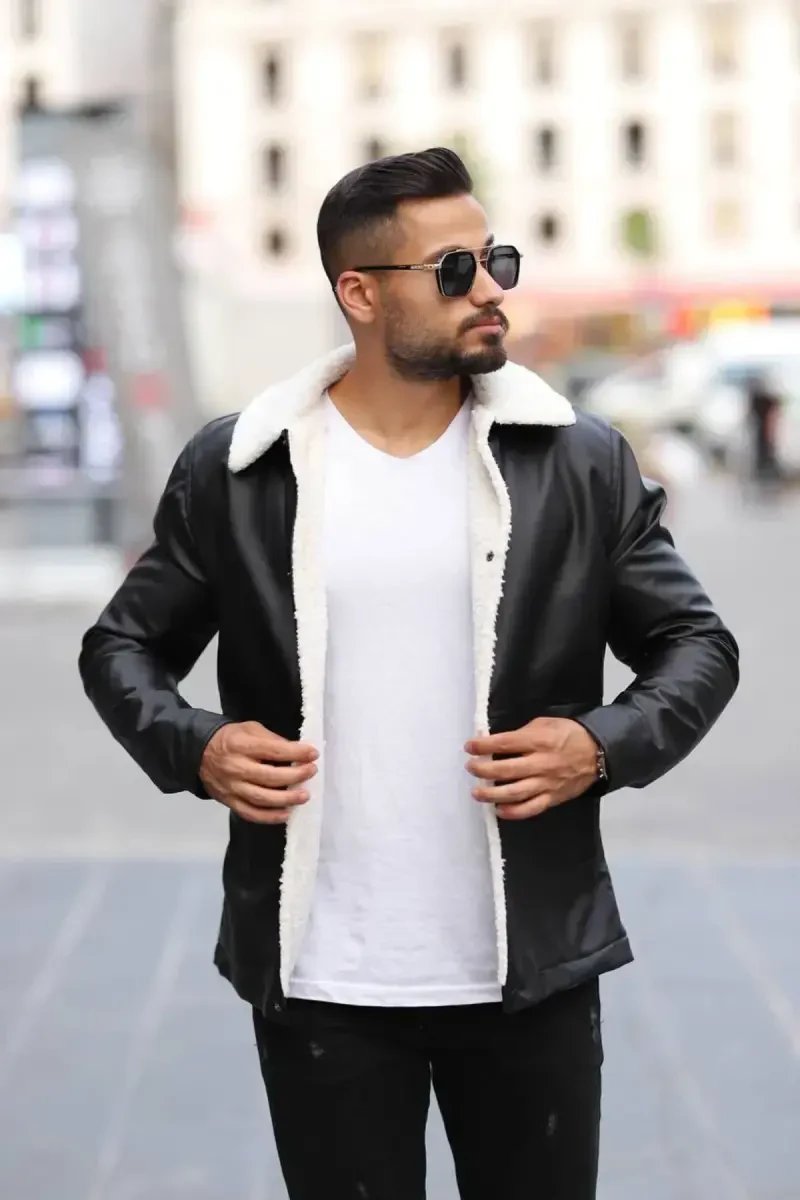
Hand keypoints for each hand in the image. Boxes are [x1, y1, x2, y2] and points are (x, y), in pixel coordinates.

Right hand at [200, 721, 318, 824]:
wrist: (199, 753)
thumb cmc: (231, 739)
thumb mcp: (250, 729)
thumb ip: (272, 739)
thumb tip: (296, 751)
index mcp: (242, 745)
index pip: (273, 750)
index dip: (296, 752)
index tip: (313, 754)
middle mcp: (236, 768)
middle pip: (270, 776)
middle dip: (295, 775)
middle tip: (311, 772)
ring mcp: (232, 787)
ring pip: (262, 798)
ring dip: (286, 799)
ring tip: (304, 796)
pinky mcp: (229, 802)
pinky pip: (250, 813)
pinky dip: (269, 817)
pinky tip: (286, 814)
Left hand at [465, 718, 598, 820]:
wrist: (598, 753)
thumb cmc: (568, 734)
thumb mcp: (545, 723)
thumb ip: (522, 733)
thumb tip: (497, 742)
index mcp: (539, 741)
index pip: (505, 743)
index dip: (483, 746)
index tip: (469, 746)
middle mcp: (541, 763)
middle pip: (506, 769)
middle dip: (483, 770)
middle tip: (471, 768)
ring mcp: (547, 783)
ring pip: (515, 793)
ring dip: (492, 794)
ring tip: (477, 792)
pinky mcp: (552, 798)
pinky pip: (531, 808)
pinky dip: (513, 812)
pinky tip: (499, 810)